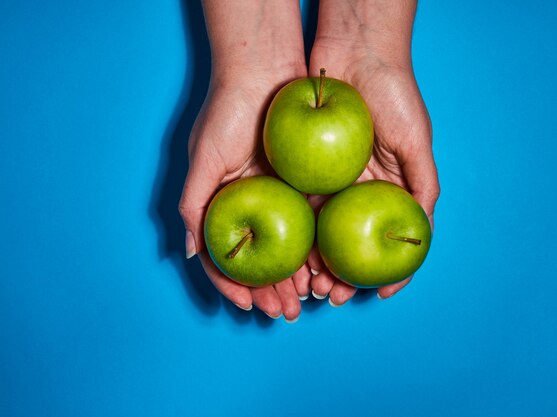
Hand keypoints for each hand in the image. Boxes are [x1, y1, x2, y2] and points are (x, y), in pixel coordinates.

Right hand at [178, 69, 310, 320]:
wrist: (266, 71)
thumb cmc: (228, 112)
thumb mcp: (204, 159)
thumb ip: (193, 204)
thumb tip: (192, 254)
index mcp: (225, 203)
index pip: (227, 256)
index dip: (234, 284)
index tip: (248, 304)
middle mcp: (252, 205)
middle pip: (261, 259)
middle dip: (272, 289)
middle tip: (285, 313)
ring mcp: (281, 197)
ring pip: (289, 248)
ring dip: (296, 276)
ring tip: (307, 299)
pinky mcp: (307, 185)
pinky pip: (312, 223)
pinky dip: (316, 248)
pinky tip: (324, 268)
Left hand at [307, 18, 439, 304]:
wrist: (355, 53)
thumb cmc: (395, 94)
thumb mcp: (417, 141)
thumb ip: (423, 184)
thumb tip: (422, 233)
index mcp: (391, 187)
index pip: (391, 240)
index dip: (388, 271)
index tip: (376, 295)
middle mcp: (362, 190)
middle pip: (353, 244)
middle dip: (342, 275)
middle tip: (329, 296)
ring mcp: (334, 181)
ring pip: (324, 233)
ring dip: (317, 263)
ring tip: (307, 284)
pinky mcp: (307, 169)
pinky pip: (301, 206)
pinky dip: (298, 234)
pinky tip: (291, 254)